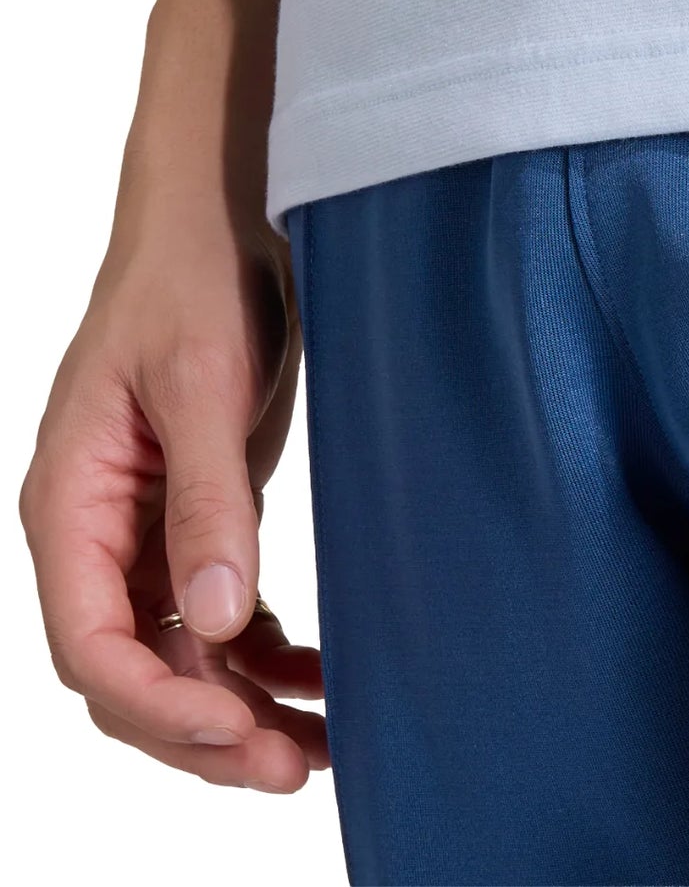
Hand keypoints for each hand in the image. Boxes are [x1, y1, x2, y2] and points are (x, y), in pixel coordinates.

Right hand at [20, 157, 325, 790]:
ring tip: (318, 748)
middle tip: (295, 769)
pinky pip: (214, 614)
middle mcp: (96, 533)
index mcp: (69, 505)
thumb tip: (222, 624)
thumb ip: (210, 503)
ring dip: (239, 709)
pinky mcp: (194, 517)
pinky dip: (259, 656)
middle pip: (131, 673)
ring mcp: (144, 530)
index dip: (161, 706)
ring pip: (177, 656)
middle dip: (204, 733)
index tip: (241, 737)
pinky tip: (313, 679)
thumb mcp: (203, 386)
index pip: (93, 645)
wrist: (220, 219)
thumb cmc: (192, 282)